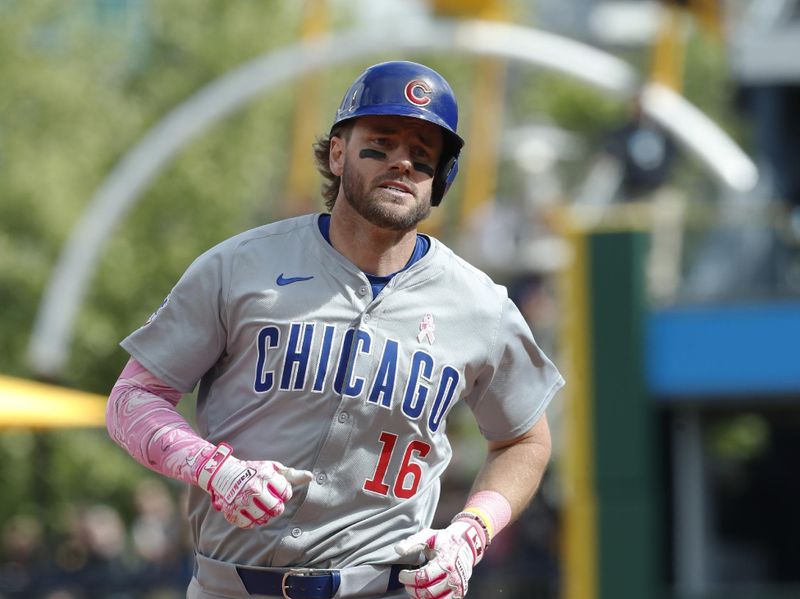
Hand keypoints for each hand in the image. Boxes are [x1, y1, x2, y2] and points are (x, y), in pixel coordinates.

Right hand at [196, 443, 312, 528]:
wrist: (223, 473)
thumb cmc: (253, 471)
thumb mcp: (272, 469)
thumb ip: (292, 475)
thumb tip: (310, 477)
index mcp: (266, 476)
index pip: (286, 493)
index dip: (283, 493)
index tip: (275, 489)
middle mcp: (254, 488)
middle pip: (276, 509)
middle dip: (276, 506)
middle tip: (269, 501)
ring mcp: (242, 500)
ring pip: (263, 519)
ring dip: (264, 515)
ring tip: (259, 506)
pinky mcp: (232, 511)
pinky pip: (248, 525)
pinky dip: (250, 521)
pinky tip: (248, 511)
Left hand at [394, 520, 485, 598]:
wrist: (466, 545)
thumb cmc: (445, 541)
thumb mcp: (428, 536)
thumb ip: (412, 542)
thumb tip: (398, 549)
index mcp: (445, 562)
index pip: (423, 577)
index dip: (408, 578)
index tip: (402, 574)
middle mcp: (453, 577)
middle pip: (428, 592)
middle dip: (412, 589)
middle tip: (406, 582)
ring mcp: (457, 587)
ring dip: (420, 597)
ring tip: (414, 589)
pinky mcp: (459, 593)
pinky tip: (424, 594)